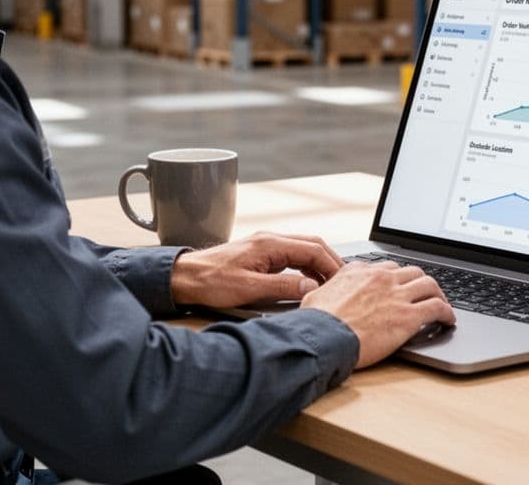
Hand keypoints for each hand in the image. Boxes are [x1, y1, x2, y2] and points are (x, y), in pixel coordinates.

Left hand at [170, 232, 342, 308]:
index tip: (343, 282)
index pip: (313, 249)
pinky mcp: (262, 254)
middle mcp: (270, 239)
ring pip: (304, 249)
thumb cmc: (211, 282)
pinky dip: (306, 266)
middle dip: (331, 262)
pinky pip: (293, 255)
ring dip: (319, 265)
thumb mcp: (248, 289)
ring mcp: (267, 245)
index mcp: (270, 244)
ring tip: (330, 285)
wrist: (186, 277)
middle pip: (313, 244)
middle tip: (343, 283)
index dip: (332, 266)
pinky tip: (309, 281)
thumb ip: (282, 288)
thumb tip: (311, 288)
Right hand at [300, 261, 454, 368]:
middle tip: (424, 292)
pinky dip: (447, 312)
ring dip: (438, 293)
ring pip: (429, 284)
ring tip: (441, 303)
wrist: (323, 338)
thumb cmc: (316, 322)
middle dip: (420, 281)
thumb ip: (331, 288)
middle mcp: (381, 278)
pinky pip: (437, 307)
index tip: (400, 285)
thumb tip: (327, 290)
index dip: (397, 277)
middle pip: (412, 271)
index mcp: (360, 271)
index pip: (387, 267)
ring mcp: (397, 296)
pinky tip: (448, 320)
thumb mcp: (318, 295)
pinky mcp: (408, 316)